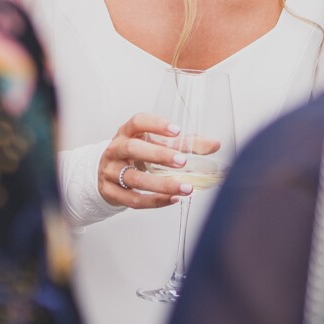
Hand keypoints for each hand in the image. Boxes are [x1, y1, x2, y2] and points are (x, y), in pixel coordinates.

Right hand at [97, 114, 217, 209]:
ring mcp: (110, 171)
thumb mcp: (156, 144)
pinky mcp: (110, 192)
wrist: (108, 174)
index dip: (156, 124)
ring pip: (134, 178)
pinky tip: (172, 199)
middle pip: (133, 149)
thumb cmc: (136, 155)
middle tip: (182, 161)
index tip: (177, 131)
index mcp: (127, 132)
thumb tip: (215, 144)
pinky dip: (154, 201)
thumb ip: (185, 144)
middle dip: (158, 155)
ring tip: (186, 187)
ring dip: (161, 184)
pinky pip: (133, 199)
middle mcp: (115, 149)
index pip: (137, 122)